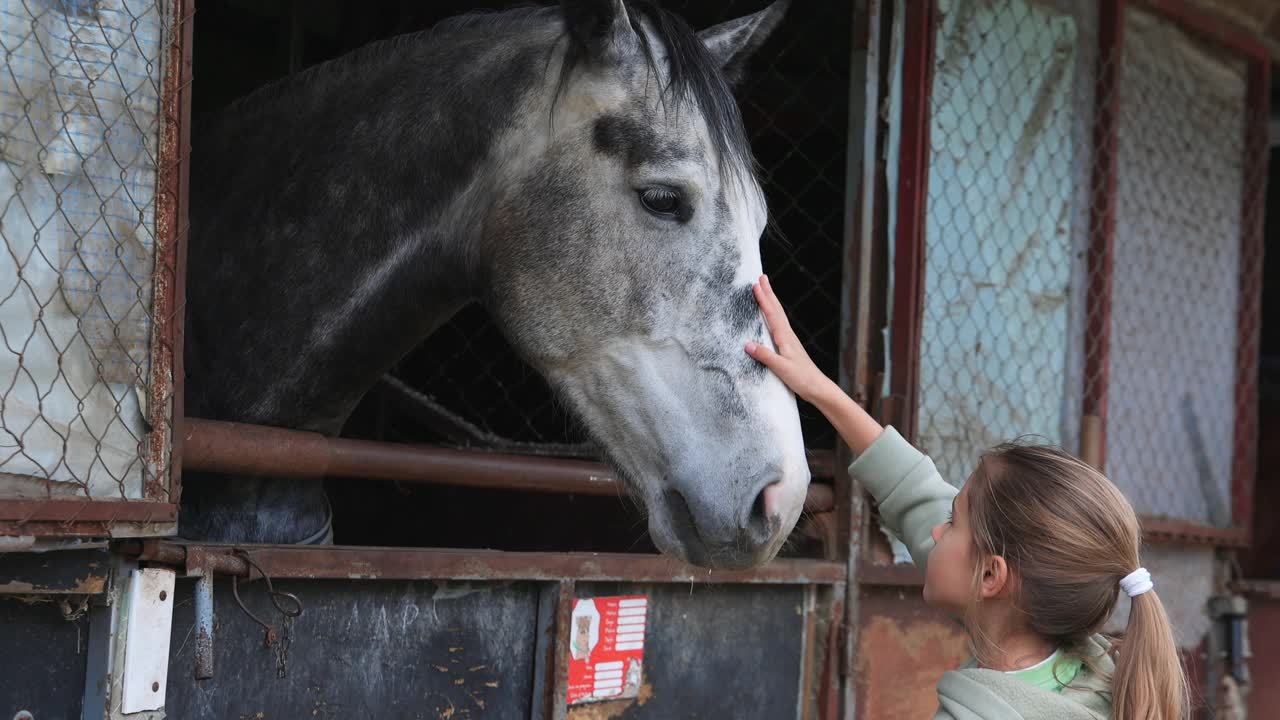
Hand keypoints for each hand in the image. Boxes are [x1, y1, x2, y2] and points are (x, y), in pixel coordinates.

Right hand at [745, 274, 836, 405]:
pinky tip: (771, 317)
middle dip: (769, 293)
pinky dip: (773, 315)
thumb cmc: (802, 379)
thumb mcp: (781, 368)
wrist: (817, 388)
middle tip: (762, 277)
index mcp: (785, 338)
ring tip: (765, 291)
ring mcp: (789, 340)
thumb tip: (747, 344)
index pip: (772, 314)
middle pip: (777, 310)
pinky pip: (778, 325)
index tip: (756, 284)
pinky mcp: (789, 347)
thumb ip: (765, 356)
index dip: (764, 299)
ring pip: (778, 316)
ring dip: (771, 302)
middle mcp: (788, 336)